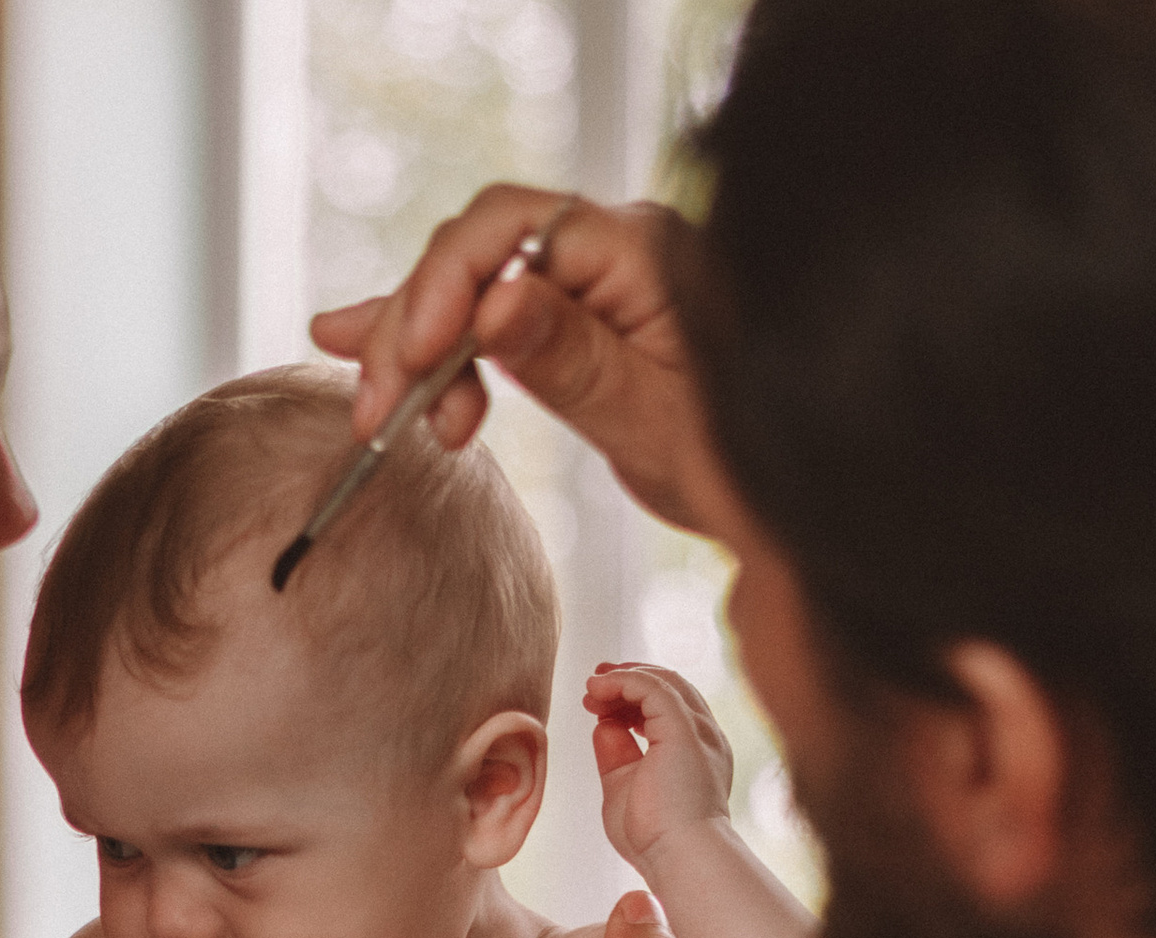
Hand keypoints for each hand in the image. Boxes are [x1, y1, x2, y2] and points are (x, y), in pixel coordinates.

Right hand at [309, 187, 737, 538]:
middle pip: (477, 254)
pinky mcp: (574, 320)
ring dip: (415, 348)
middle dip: (413, 329)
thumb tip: (494, 301)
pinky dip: (434, 342)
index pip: (509, 228)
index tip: (408, 362)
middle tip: (377, 411)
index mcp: (638, 251)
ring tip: (382, 413)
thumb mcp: (652, 417)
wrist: (783, 491)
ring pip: (472, 287)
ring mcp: (589, 281)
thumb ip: (571, 356)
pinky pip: (491, 315)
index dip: (443, 287)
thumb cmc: (737, 457)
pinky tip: (372, 352)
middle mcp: (610, 248)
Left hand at [587, 661, 739, 871]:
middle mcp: (704, 736)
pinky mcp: (683, 729)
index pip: (669, 708)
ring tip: (593, 686)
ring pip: (663, 681)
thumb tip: (603, 725)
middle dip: (630, 678)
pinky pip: (652, 687)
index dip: (633, 697)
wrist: (678, 857)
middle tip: (595, 682)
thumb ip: (616, 755)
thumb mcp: (624, 787)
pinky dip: (623, 680)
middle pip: (669, 688)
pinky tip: (599, 687)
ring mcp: (698, 731)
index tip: (600, 701)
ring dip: (624, 677)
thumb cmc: (653, 838)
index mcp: (696, 752)